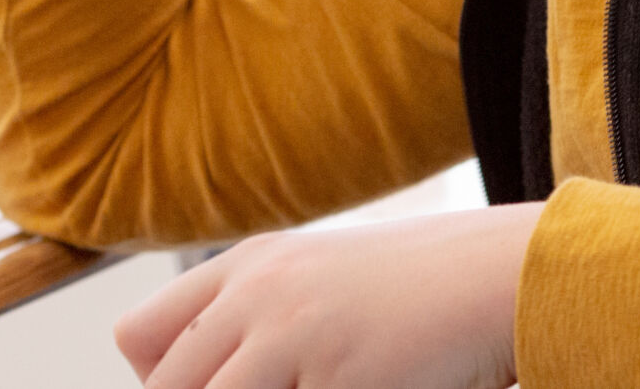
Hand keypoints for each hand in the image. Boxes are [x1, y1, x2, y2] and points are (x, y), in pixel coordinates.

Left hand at [115, 204, 544, 388]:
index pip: (138, 339)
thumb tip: (209, 374)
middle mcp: (258, 293)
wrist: (501, 274)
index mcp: (250, 264)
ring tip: (314, 384)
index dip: (159, 381)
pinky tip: (355, 387)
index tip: (212, 387)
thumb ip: (261, 316)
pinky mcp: (338, 378)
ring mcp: (293, 337)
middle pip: (166, 387)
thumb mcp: (322, 282)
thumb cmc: (421, 285)